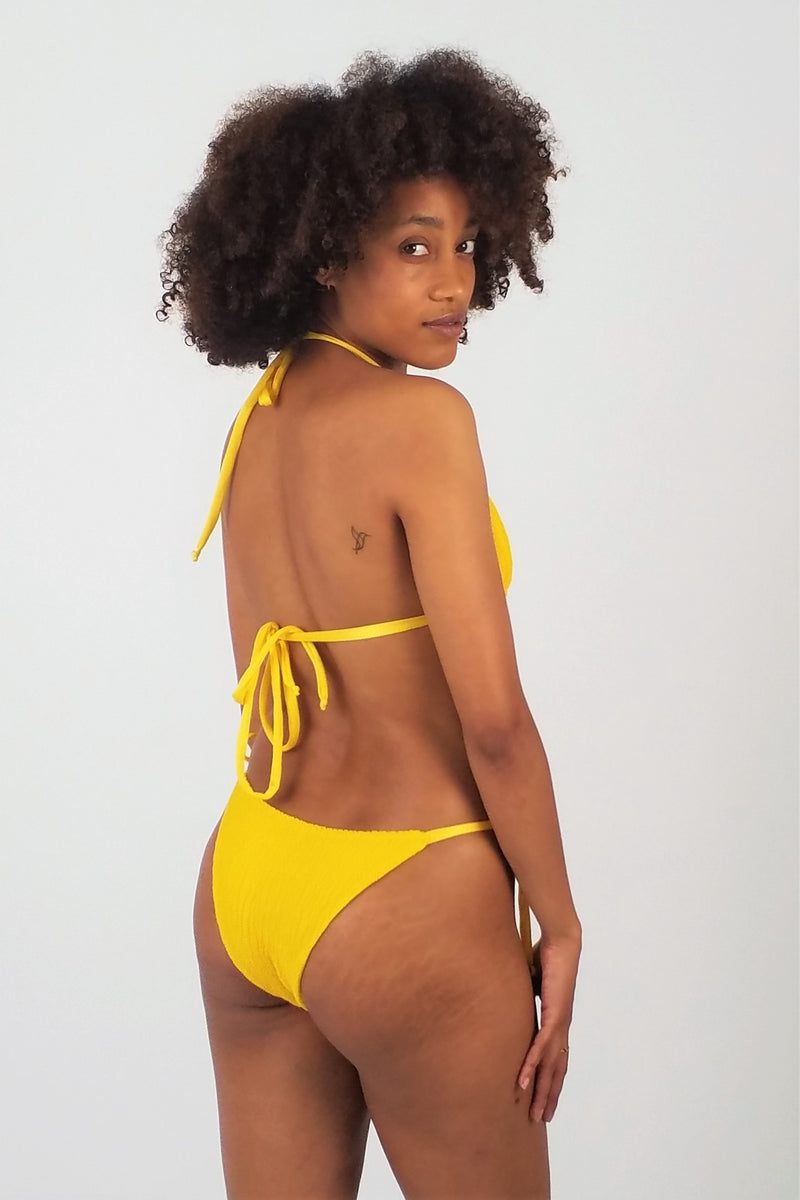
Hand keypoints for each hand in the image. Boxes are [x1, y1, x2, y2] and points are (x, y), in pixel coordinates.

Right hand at [516, 932, 580, 1122]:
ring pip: (550, 1065)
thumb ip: (522, 995)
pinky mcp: (555, 1014)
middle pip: (557, 1069)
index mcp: (558, 1021)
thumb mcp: (529, 981)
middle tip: (543, 1118)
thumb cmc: (547, 956)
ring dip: (543, 1090)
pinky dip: (533, 1065)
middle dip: (550, 1095)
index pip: (556, 1057)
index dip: (551, 1079)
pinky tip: (525, 1081)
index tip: (545, 1097)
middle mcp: (562, 1027)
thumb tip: (504, 997)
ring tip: (536, 1112)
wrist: (562, 942)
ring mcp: (560, 1023)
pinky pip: (541, 1046)